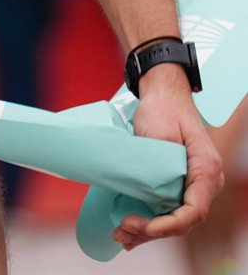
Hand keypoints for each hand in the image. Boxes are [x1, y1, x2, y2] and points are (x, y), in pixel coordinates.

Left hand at [113, 64, 223, 249]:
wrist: (162, 91)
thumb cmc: (164, 107)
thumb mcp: (161, 132)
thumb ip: (160, 165)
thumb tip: (150, 196)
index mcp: (206, 169)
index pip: (194, 210)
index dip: (169, 225)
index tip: (144, 226)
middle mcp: (204, 181)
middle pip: (182, 219)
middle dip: (152, 231)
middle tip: (122, 231)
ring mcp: (191, 183)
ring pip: (173, 217)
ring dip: (148, 230)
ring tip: (121, 236)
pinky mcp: (176, 182)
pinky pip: (166, 207)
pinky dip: (149, 220)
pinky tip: (130, 230)